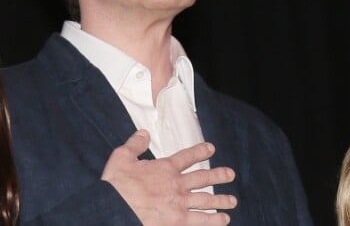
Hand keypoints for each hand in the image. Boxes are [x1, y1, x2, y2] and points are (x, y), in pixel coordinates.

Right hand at [101, 130, 236, 224]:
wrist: (117, 209)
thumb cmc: (118, 184)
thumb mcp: (122, 156)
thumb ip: (136, 143)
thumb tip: (144, 133)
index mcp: (164, 168)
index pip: (187, 157)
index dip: (200, 151)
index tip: (211, 149)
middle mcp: (176, 185)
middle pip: (202, 178)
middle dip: (218, 175)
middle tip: (230, 174)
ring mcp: (179, 205)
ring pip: (206, 200)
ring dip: (221, 200)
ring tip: (232, 201)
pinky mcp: (177, 222)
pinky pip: (201, 221)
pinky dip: (213, 221)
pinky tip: (223, 221)